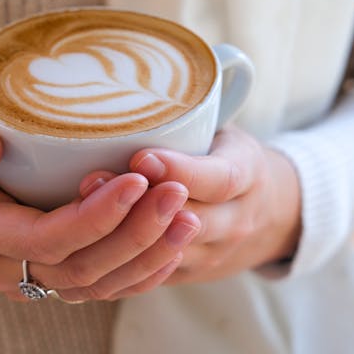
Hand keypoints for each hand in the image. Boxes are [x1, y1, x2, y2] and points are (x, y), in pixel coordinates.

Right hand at [0, 96, 200, 301]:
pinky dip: (143, 271)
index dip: (94, 218)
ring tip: (187, 216)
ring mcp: (30, 278)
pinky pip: (104, 287)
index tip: (134, 181)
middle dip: (135, 235)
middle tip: (176, 193)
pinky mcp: (54, 275)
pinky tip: (174, 243)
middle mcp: (2, 267)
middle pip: (80, 268)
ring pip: (98, 285)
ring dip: (148, 255)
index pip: (43, 238)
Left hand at [82, 126, 301, 284]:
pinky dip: (121, 261)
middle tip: (92, 180)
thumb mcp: (227, 134)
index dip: (180, 170)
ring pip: (168, 254)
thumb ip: (199, 112)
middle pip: (191, 221)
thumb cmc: (232, 160)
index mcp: (248, 176)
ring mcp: (215, 254)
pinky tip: (86, 241)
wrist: (273, 216)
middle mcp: (237, 220)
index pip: (220, 179)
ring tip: (80, 209)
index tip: (141, 156)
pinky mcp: (191, 274)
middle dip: (140, 204)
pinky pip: (154, 276)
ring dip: (122, 234)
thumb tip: (148, 77)